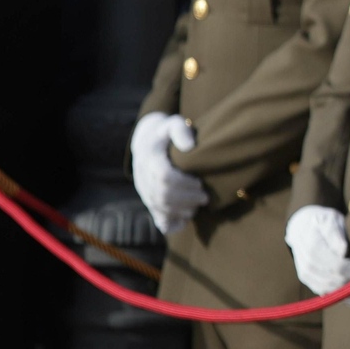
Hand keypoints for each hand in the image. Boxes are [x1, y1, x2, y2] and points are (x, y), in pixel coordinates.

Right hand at [129, 112, 205, 234]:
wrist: (146, 141)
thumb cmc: (166, 133)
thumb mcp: (173, 124)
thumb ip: (181, 131)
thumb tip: (190, 146)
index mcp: (150, 158)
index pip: (164, 177)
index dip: (184, 183)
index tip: (199, 182)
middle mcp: (143, 177)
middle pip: (163, 195)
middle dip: (187, 198)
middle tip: (206, 197)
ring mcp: (144, 190)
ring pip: (160, 208)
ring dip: (182, 210)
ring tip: (199, 205)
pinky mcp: (148, 200)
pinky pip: (157, 218)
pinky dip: (171, 224)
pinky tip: (185, 222)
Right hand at [284, 205, 349, 308]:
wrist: (301, 227)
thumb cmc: (321, 221)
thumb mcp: (329, 220)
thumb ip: (335, 234)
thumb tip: (343, 250)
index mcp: (313, 248)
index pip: (339, 265)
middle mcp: (308, 265)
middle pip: (337, 280)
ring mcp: (308, 276)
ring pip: (333, 292)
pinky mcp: (310, 283)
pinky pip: (329, 295)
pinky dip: (345, 298)